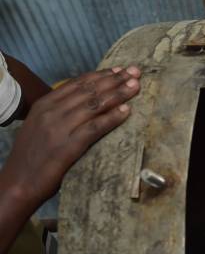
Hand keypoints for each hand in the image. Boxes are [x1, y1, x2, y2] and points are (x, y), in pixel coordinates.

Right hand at [0, 66, 140, 204]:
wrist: (19, 183)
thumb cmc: (34, 157)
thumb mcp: (41, 127)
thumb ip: (59, 113)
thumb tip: (84, 104)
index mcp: (44, 105)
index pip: (77, 84)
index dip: (101, 75)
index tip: (120, 70)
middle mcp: (51, 112)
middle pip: (89, 90)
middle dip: (115, 80)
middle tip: (135, 72)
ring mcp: (59, 128)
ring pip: (94, 105)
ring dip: (118, 94)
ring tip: (136, 86)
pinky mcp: (68, 146)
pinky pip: (94, 128)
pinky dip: (112, 118)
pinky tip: (127, 112)